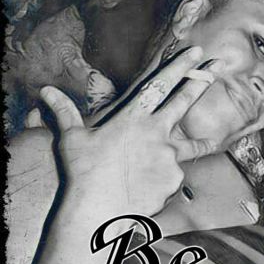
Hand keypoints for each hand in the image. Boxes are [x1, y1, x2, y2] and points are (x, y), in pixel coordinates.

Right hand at [40, 46, 219, 216]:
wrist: (98, 211)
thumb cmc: (84, 173)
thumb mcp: (73, 140)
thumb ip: (64, 112)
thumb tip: (46, 91)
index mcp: (134, 118)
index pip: (160, 85)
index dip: (179, 66)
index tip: (195, 52)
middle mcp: (156, 132)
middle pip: (184, 101)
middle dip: (201, 81)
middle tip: (217, 66)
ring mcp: (169, 155)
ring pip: (189, 146)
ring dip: (202, 142)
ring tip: (214, 141)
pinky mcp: (175, 178)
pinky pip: (173, 175)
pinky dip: (165, 179)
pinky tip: (151, 189)